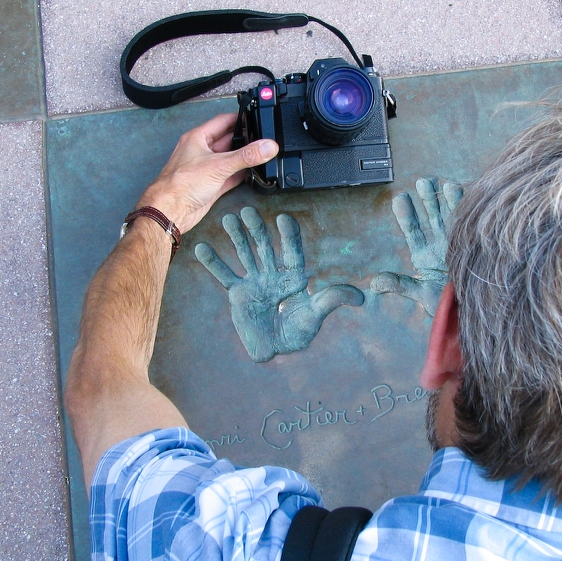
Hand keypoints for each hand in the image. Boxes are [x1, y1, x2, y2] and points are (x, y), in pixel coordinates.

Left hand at [136, 113, 278, 233]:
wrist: (171, 211)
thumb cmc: (181, 184)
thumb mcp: (219, 165)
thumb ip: (246, 156)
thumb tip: (267, 146)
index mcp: (198, 138)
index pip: (222, 121)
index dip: (239, 119)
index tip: (256, 118)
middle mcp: (201, 151)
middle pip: (228, 141)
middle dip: (245, 141)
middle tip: (263, 140)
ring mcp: (205, 169)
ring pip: (229, 159)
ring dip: (243, 159)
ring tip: (261, 157)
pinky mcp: (210, 185)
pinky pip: (229, 177)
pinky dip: (240, 176)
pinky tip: (251, 176)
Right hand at [195, 207, 364, 361]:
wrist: (275, 348)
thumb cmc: (298, 332)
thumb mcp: (315, 315)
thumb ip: (332, 302)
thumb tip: (360, 297)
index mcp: (292, 277)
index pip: (291, 252)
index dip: (288, 236)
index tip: (283, 218)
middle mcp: (273, 275)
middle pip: (264, 248)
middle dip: (256, 230)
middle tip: (248, 211)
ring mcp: (254, 283)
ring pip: (244, 255)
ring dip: (236, 238)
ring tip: (228, 219)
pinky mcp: (238, 295)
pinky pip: (224, 276)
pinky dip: (213, 263)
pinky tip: (201, 247)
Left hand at [370, 178, 462, 315]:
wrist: (469, 310)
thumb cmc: (444, 304)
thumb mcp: (420, 293)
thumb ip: (400, 285)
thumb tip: (375, 284)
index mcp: (423, 254)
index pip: (412, 230)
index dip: (406, 214)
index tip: (399, 198)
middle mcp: (439, 244)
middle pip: (432, 217)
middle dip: (428, 200)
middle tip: (422, 181)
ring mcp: (456, 243)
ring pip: (451, 217)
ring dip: (447, 200)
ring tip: (444, 184)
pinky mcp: (472, 245)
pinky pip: (469, 225)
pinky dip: (467, 211)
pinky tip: (465, 196)